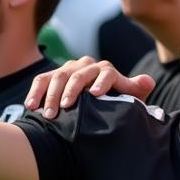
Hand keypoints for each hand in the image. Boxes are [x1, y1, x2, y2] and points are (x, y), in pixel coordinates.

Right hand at [25, 57, 154, 117]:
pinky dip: (35, 92)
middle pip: (78, 74)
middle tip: (65, 107)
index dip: (102, 82)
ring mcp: (68, 68)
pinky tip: (31, 106)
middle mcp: (87, 65)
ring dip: (51, 95)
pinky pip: (41, 81)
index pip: (106, 72)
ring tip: (48, 114)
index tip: (95, 94)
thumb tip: (148, 82)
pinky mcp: (52, 75)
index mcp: (107, 70)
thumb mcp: (129, 97)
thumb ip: (136, 89)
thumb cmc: (116, 101)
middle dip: (71, 90)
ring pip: (58, 77)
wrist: (97, 100)